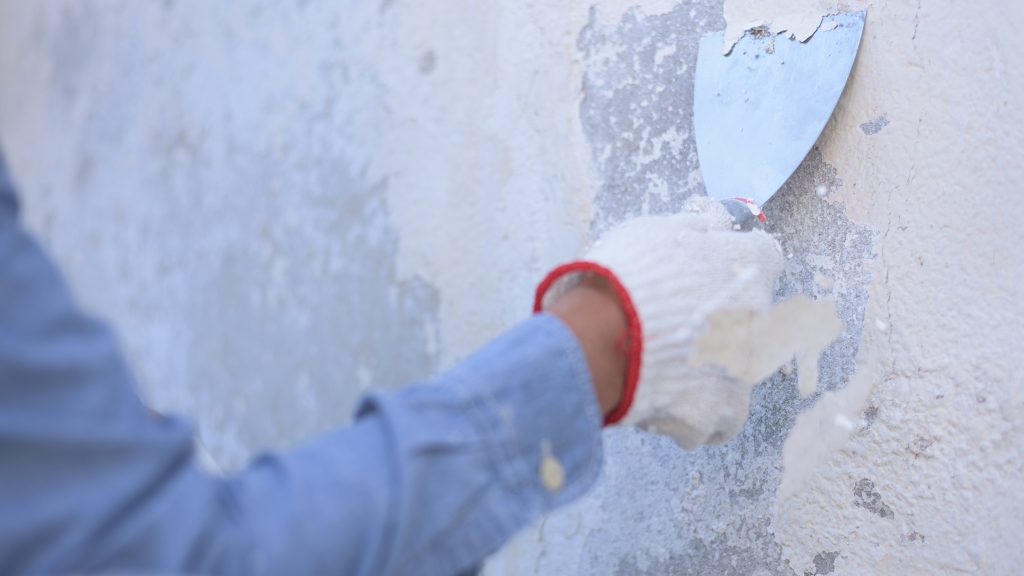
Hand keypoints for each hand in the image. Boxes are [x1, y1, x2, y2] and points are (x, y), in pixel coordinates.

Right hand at [536, 200, 783, 448]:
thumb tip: (713, 218)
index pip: (764, 258)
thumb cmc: (625, 278)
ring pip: (732, 376)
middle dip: (719, 326)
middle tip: (674, 327)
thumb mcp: (655, 232)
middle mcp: (757, 319)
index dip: (736, 265)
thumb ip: (694, 228)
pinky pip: (714, 423)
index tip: (713, 273)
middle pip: (750, 321)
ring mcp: (742, 372)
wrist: (601, 337)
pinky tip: (662, 403)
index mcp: (746, 266)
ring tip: (660, 370)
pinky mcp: (718, 414)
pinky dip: (692, 417)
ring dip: (704, 374)